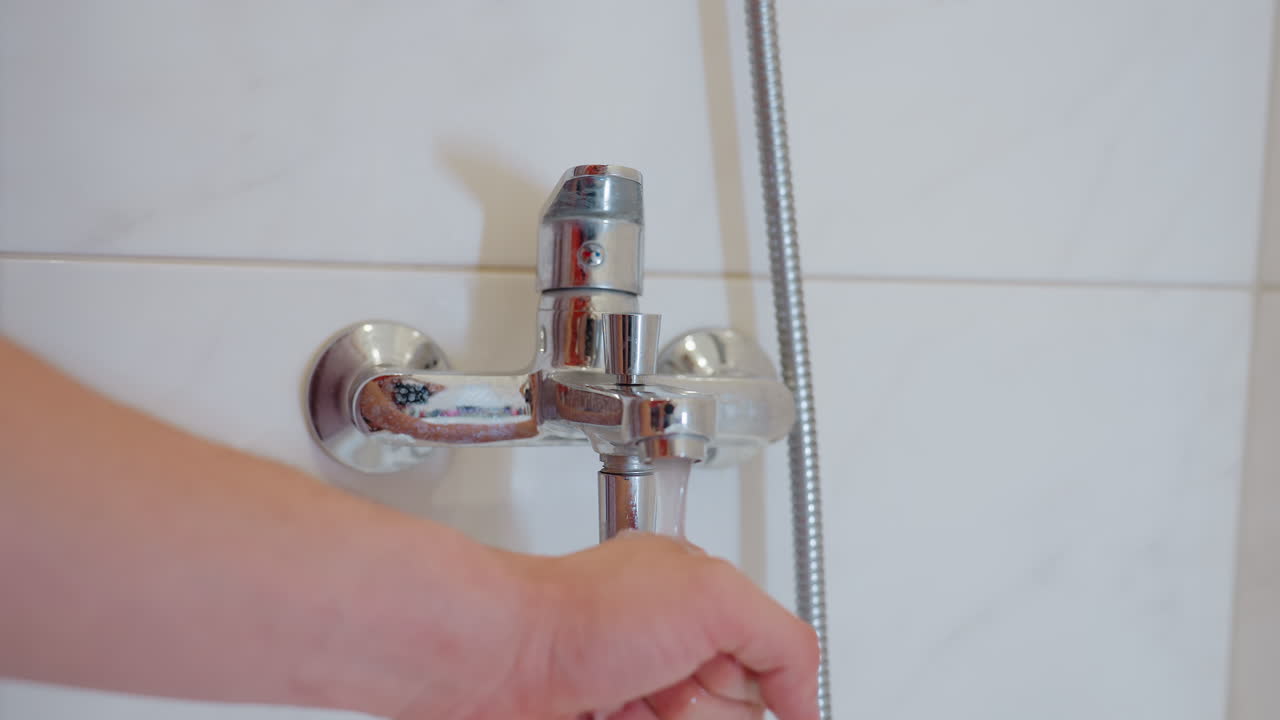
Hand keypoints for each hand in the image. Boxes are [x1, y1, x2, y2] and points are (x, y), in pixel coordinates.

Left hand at [390, 532, 818, 719]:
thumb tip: (805, 698)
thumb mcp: (713, 599)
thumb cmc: (578, 615)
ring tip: (620, 703)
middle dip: (697, 709)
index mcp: (698, 601)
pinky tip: (606, 716)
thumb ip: (782, 640)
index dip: (740, 681)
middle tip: (658, 685)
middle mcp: (668, 647)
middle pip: (730, 712)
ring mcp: (636, 696)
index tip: (709, 672)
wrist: (494, 661)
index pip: (767, 667)